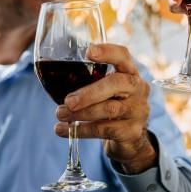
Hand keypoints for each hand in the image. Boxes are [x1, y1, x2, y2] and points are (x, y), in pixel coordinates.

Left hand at [55, 43, 155, 173]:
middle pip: (117, 84)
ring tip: (60, 114)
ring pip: (110, 109)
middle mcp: (139, 88)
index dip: (108, 52)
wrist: (130, 138)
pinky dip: (81, 130)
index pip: (123, 56)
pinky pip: (105, 130)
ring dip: (82, 113)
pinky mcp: (132, 131)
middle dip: (90, 92)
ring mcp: (138, 110)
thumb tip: (51, 76)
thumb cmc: (111, 105)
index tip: (88, 52)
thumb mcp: (106, 90)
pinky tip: (63, 130)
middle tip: (68, 101)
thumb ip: (90, 81)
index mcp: (130, 72)